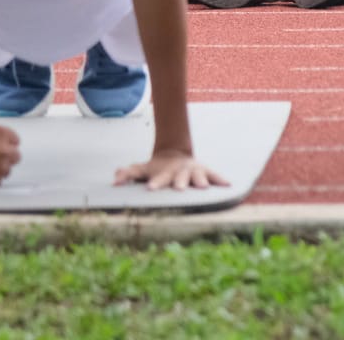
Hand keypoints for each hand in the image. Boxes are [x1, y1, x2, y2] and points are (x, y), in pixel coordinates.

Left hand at [114, 148, 228, 190]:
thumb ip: (129, 173)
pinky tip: (228, 185)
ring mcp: (193, 171)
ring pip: (198, 176)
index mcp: (165, 173)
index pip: (159, 179)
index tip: (151, 189)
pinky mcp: (204, 171)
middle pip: (180, 178)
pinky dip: (220, 179)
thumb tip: (115, 179)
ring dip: (200, 181)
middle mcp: (180, 172)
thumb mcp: (143, 169)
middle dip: (180, 183)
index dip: (156, 183)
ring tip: (203, 187)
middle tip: (180, 189)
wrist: (175, 154)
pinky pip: (214, 175)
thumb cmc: (157, 168)